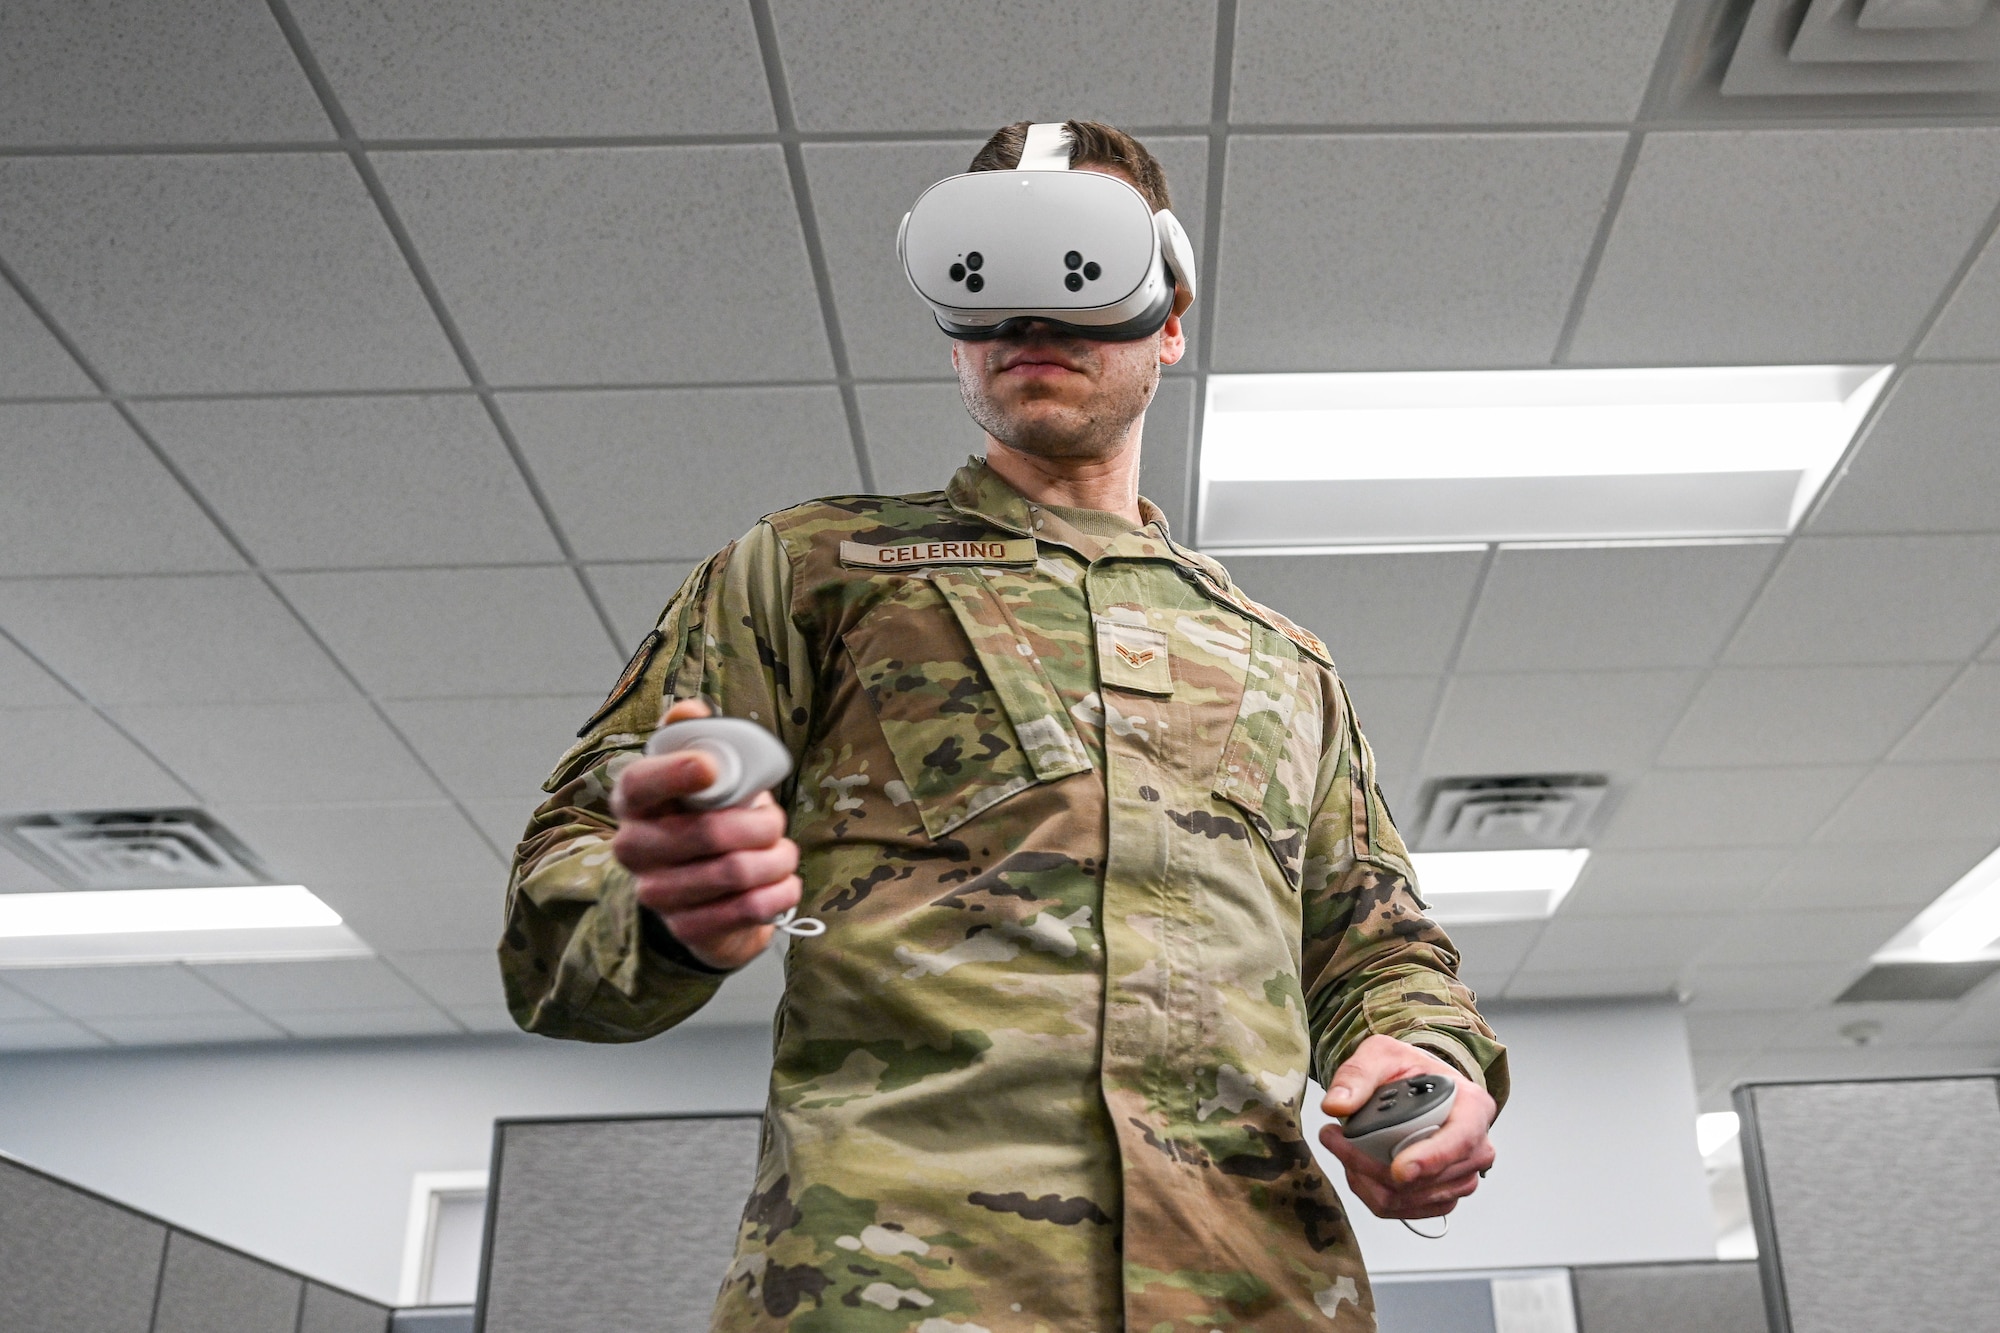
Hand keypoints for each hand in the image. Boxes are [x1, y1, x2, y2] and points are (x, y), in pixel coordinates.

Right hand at [609, 699, 799, 970]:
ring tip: (784, 852)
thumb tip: (691, 710)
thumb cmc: (702, 819)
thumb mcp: (696, 777)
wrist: (701, 897)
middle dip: (760, 824)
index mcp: (632, 802)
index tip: (712, 769)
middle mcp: (633, 848)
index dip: (673, 774)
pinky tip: (785, 882)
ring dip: (777, 858)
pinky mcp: (687, 929)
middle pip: (706, 833)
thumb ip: (692, 738)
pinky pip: (748, 909)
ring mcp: (656, 893)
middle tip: (777, 822)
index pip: (638, 784)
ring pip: (735, 871)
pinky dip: (780, 891)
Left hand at [1318, 1034, 1496, 1220]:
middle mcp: (1475, 1146)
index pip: (1461, 1140)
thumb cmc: (1407, 1071)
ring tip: (1344, 1149)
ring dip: (1368, 1181)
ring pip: (1412, 1199)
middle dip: (1374, 1166)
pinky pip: (1405, 1211)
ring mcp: (1462, 1176)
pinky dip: (1374, 1194)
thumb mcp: (1380, 1054)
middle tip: (1336, 1139)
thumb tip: (1337, 1105)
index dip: (1431, 1159)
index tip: (1399, 1170)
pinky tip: (1359, 1169)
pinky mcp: (1442, 1196)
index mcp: (1472, 1106)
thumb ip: (1357, 1075)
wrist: (1414, 1088)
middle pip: (1429, 1178)